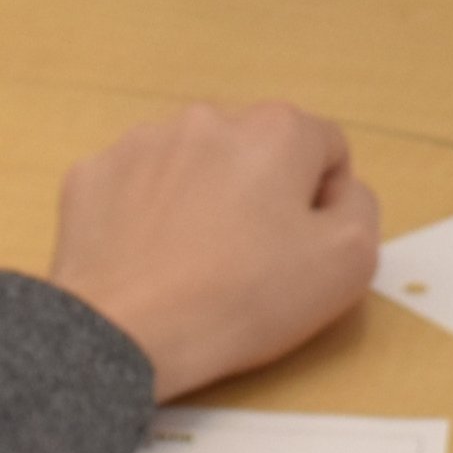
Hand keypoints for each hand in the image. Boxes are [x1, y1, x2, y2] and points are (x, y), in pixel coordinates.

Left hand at [46, 101, 379, 399]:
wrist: (124, 333)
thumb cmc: (242, 299)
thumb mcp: (346, 264)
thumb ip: (360, 209)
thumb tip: (340, 192)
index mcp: (276, 131)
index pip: (325, 148)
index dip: (325, 201)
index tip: (304, 249)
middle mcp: (208, 118)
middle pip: (255, 151)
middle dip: (260, 195)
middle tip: (250, 261)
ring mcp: (142, 142)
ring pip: (192, 164)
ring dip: (201, 200)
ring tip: (193, 265)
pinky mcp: (92, 173)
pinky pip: (135, 187)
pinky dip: (146, 215)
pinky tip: (148, 261)